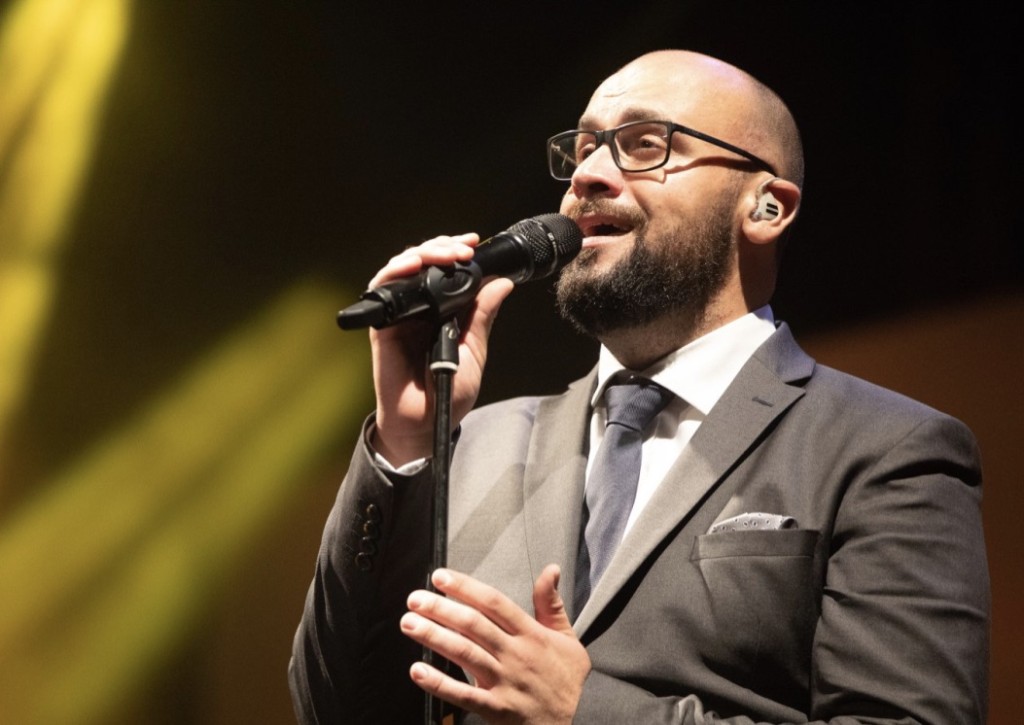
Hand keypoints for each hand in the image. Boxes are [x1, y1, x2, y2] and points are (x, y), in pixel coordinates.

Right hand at [366, 233, 514, 465]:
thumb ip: (483, 316)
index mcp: (442, 311)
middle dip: (442, 247)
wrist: (426, 423)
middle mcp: (420, 308)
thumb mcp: (475, 350)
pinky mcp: (382, 326)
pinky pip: (381, 290)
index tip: (473, 243)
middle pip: (423, 263)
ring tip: (444, 253)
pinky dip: (394, 272)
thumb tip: (503, 283)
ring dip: (422, 253)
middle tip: (462, 247)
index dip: (455, 252)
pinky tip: (411, 265)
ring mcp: (400, 315)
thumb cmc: (450, 392)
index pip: (445, 270)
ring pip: (403, 269)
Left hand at [401, 565, 590, 723]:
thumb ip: (552, 604)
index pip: (494, 603)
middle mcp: (516, 655)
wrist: (582, 722)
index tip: (441, 577)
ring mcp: (505, 682)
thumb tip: (551, 570)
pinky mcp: (497, 710)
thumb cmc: (567, 682)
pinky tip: (418, 671)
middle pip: (474, 625)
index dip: (466, 588)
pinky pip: (464, 696)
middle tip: (415, 598)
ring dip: (434, 637)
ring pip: (465, 654)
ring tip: (409, 623)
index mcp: (531, 635)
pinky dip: (440, 684)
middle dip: (441, 609)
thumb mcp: (568, 638)